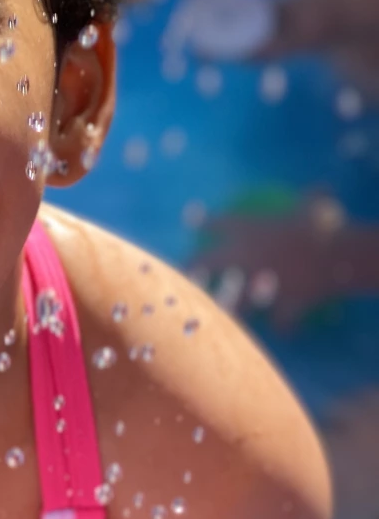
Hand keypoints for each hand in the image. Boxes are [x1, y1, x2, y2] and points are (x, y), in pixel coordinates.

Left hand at [193, 204, 366, 330]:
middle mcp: (244, 258)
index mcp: (249, 230)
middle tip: (181, 277)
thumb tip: (324, 187)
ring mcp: (256, 285)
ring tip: (218, 317)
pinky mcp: (278, 306)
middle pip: (205, 265)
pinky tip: (286, 331)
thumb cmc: (326, 223)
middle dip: (189, 271)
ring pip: (232, 303)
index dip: (204, 221)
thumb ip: (314, 196)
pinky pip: (281, 322)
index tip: (191, 220)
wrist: (338, 255)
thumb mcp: (317, 204)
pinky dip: (285, 327)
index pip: (218, 223)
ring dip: (227, 309)